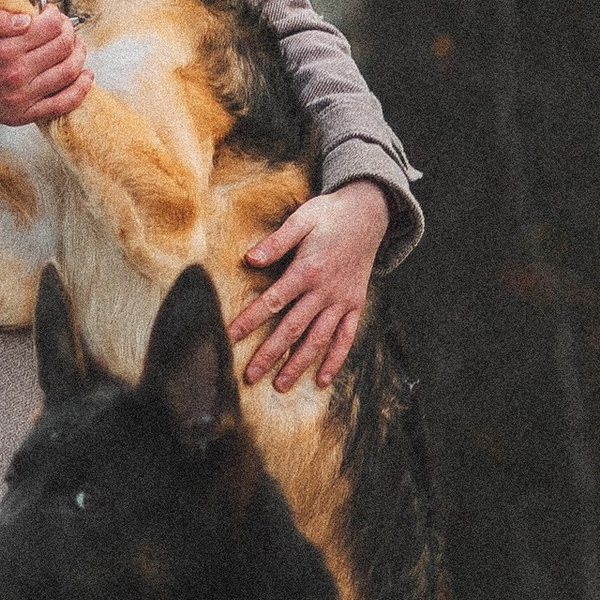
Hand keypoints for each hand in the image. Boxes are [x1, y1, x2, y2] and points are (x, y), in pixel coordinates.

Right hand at [0, 3, 93, 128]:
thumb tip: (29, 15)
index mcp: (5, 49)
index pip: (50, 25)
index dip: (56, 14)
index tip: (50, 12)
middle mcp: (16, 74)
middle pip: (64, 45)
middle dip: (69, 30)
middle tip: (63, 26)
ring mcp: (22, 97)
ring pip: (70, 71)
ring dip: (80, 53)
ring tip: (75, 44)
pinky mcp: (23, 115)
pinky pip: (63, 103)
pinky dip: (82, 88)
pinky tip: (86, 76)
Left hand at [229, 182, 388, 390]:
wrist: (369, 213)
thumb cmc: (329, 215)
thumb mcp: (301, 219)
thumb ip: (276, 242)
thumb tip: (249, 259)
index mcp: (307, 270)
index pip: (273, 301)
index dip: (251, 320)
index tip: (230, 336)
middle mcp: (325, 291)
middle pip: (293, 328)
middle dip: (270, 354)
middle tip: (250, 376)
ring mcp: (342, 301)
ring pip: (318, 339)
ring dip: (299, 364)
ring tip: (280, 385)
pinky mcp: (356, 305)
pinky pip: (346, 338)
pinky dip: (335, 360)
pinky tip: (322, 380)